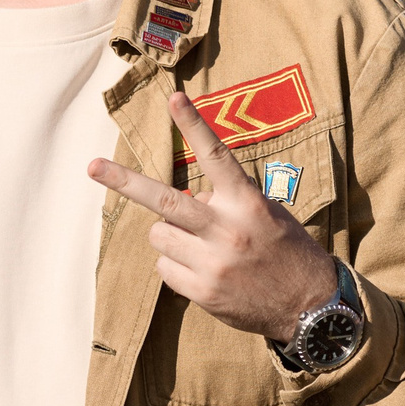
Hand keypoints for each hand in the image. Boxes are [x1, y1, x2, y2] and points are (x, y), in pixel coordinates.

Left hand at [87, 91, 338, 342]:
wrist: (312, 307)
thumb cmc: (285, 251)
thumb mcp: (266, 215)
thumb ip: (224, 202)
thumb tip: (185, 201)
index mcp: (248, 203)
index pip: (216, 156)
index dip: (194, 125)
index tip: (174, 97)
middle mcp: (228, 229)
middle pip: (163, 201)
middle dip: (123, 181)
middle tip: (92, 166)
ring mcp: (213, 262)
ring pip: (159, 236)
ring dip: (169, 236)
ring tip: (201, 246)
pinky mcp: (203, 292)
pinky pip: (165, 268)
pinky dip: (177, 266)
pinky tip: (205, 272)